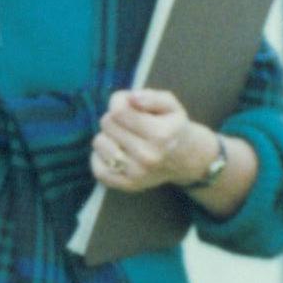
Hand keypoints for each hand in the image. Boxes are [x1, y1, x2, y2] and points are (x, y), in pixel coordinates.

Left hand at [91, 87, 218, 193]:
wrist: (185, 158)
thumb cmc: (172, 126)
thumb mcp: (170, 105)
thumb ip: (151, 96)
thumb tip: (131, 98)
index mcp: (160, 134)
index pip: (118, 111)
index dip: (119, 100)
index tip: (128, 103)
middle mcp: (148, 156)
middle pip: (107, 123)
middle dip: (115, 117)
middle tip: (130, 122)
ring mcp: (137, 173)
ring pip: (99, 142)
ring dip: (108, 136)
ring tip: (124, 137)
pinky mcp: (127, 185)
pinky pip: (97, 168)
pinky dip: (101, 157)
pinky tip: (116, 151)